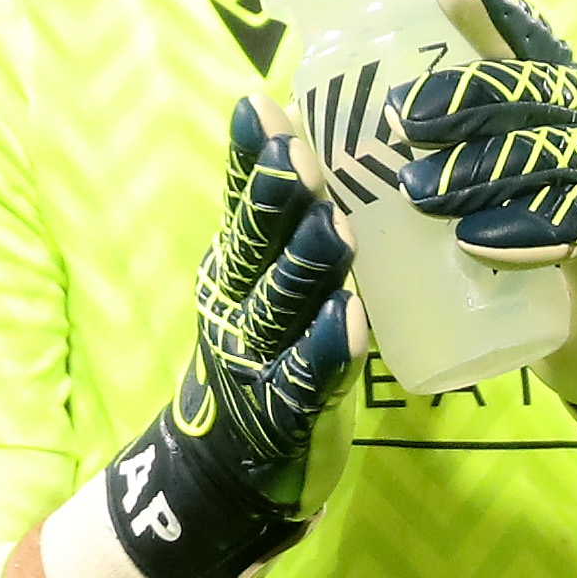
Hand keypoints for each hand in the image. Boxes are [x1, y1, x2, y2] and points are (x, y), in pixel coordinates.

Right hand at [84, 96, 360, 577]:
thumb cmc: (264, 356)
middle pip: (256, 247)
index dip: (249, 157)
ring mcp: (257, 361)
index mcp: (232, 269)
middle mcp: (236, 308)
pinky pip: (308, 378)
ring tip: (330, 226)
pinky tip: (349, 319)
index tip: (262, 106)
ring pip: (282, 307)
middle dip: (276, 200)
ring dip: (306, 266)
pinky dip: (328, 348)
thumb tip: (310, 129)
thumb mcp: (259, 285)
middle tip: (298, 154)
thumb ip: (279, 226)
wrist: (227, 472)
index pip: (240, 204)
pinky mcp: (287, 413)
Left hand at [396, 0, 576, 512]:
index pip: (528, 46)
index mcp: (561, 109)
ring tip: (422, 192)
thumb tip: (323, 131)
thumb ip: (432, 161)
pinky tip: (480, 246)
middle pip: (537, 94)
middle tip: (403, 120)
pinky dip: (527, 232)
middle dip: (467, 98)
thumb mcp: (483, 198)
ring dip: (483, 171)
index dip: (492, 9)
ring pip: (554, 157)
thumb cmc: (527, 257)